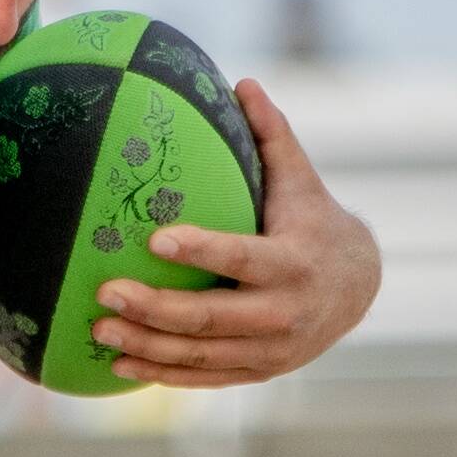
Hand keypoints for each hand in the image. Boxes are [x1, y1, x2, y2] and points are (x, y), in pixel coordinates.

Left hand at [93, 79, 381, 388]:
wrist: (358, 286)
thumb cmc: (312, 219)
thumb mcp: (301, 178)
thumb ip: (271, 134)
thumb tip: (242, 80)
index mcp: (293, 262)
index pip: (241, 258)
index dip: (201, 251)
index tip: (155, 238)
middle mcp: (284, 313)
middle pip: (212, 318)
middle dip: (155, 309)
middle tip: (105, 291)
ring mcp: (272, 350)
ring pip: (202, 355)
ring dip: (147, 346)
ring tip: (99, 329)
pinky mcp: (259, 371)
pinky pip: (205, 376)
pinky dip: (163, 373)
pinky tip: (120, 364)